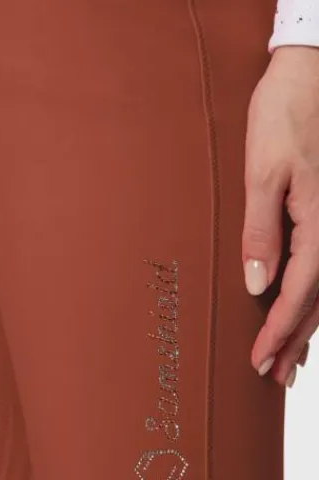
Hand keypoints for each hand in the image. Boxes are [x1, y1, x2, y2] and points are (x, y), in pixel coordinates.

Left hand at [243, 46, 318, 387]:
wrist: (307, 78)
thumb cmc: (283, 119)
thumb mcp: (264, 174)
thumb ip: (262, 230)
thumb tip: (257, 284)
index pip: (299, 293)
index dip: (279, 331)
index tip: (260, 360)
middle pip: (317, 301)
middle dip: (293, 340)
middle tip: (274, 376)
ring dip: (305, 328)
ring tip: (290, 360)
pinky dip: (312, 299)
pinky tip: (304, 312)